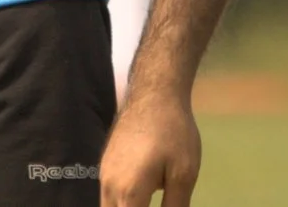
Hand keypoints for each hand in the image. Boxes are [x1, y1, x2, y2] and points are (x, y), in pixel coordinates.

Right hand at [101, 85, 202, 206]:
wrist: (154, 93)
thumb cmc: (173, 132)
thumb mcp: (183, 174)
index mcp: (128, 194)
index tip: (163, 206)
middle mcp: (109, 187)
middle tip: (154, 204)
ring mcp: (104, 174)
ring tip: (147, 200)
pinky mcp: (106, 164)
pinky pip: (108, 197)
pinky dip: (121, 205)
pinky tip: (139, 200)